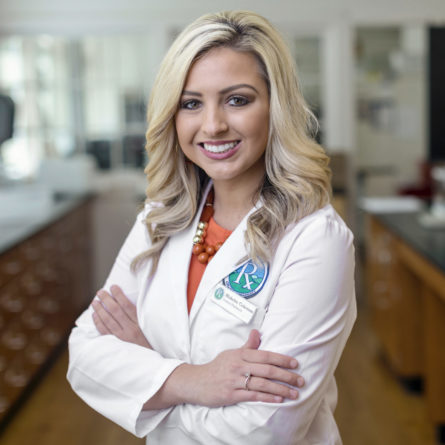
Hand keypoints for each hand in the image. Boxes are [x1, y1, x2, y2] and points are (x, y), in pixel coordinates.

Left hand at [91, 285, 151, 348]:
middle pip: (115, 310)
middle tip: (100, 292)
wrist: (148, 363)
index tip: (113, 287)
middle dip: (106, 299)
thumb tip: (129, 302)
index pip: (126, 305)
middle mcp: (130, 330)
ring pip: (107, 320)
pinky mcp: (116, 345)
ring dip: (99, 309)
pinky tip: (95, 315)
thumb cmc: (151, 342)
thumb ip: (141, 316)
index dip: (118, 294)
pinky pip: (104, 331)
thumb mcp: (150, 328)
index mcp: (140, 323)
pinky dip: (98, 322)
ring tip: (95, 302)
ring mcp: (122, 338)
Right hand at [161, 329, 303, 407]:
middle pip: (267, 369)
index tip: (295, 364)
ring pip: (263, 383)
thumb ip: (247, 346)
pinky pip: (253, 395)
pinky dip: (268, 397)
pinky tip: (279, 400)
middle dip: (286, 375)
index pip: (265, 355)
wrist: (196, 382)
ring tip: (295, 393)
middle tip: (301, 380)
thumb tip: (257, 332)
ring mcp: (235, 380)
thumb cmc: (217, 367)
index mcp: (240, 354)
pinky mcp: (231, 394)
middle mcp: (238, 365)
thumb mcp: (231, 353)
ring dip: (281, 389)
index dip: (282, 359)